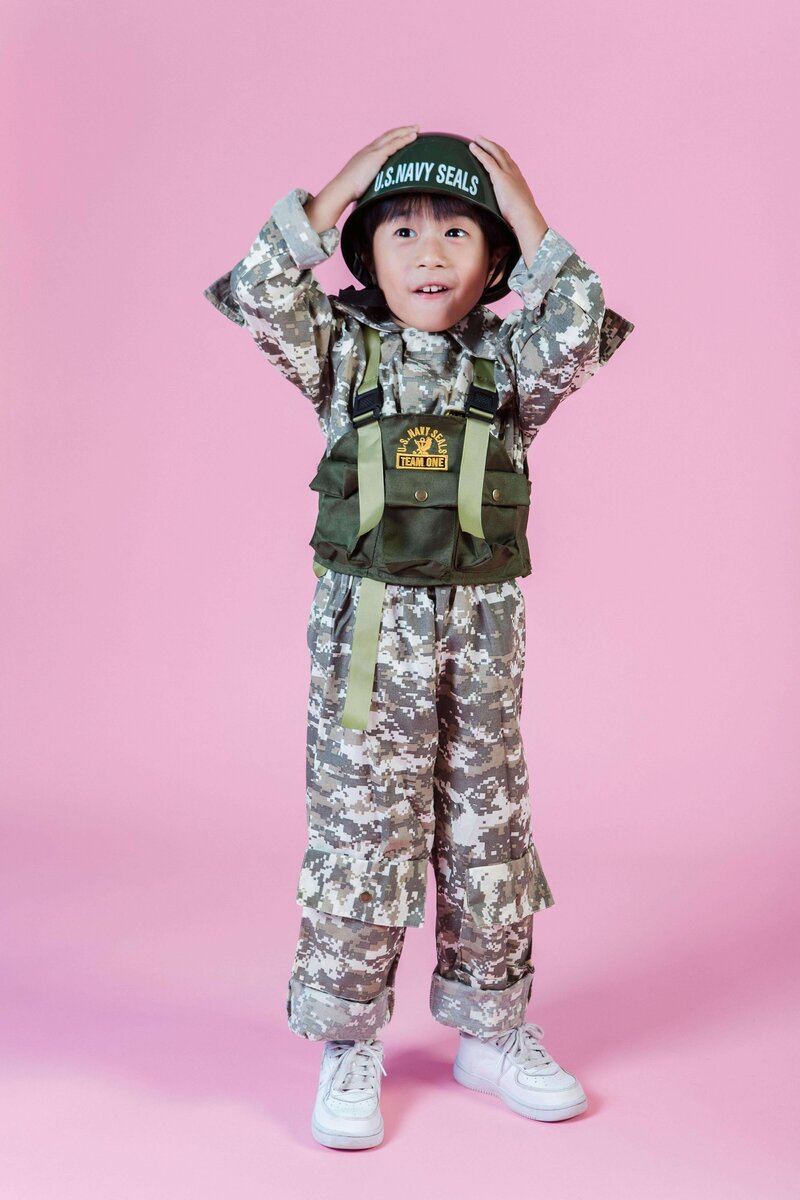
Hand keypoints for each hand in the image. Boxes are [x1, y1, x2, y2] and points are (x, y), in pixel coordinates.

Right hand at [334, 126, 420, 203]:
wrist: (341, 189)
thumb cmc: (349, 191)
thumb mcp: (361, 184)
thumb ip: (369, 183)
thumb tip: (376, 192)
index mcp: (365, 155)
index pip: (381, 143)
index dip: (392, 138)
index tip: (402, 136)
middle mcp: (368, 150)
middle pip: (388, 135)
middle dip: (401, 131)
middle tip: (414, 128)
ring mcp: (372, 152)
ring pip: (392, 136)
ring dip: (405, 131)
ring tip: (417, 129)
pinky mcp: (376, 156)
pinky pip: (394, 145)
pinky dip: (404, 139)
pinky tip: (413, 137)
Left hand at [468, 135, 548, 264]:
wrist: (525, 217)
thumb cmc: (522, 219)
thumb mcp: (516, 212)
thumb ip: (511, 211)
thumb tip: (507, 222)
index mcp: (519, 180)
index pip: (509, 163)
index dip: (501, 156)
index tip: (495, 151)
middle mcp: (514, 173)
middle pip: (502, 154)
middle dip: (492, 145)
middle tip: (483, 140)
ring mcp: (507, 173)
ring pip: (495, 152)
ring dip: (485, 144)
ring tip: (476, 140)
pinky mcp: (500, 176)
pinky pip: (487, 160)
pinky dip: (479, 152)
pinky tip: (472, 148)